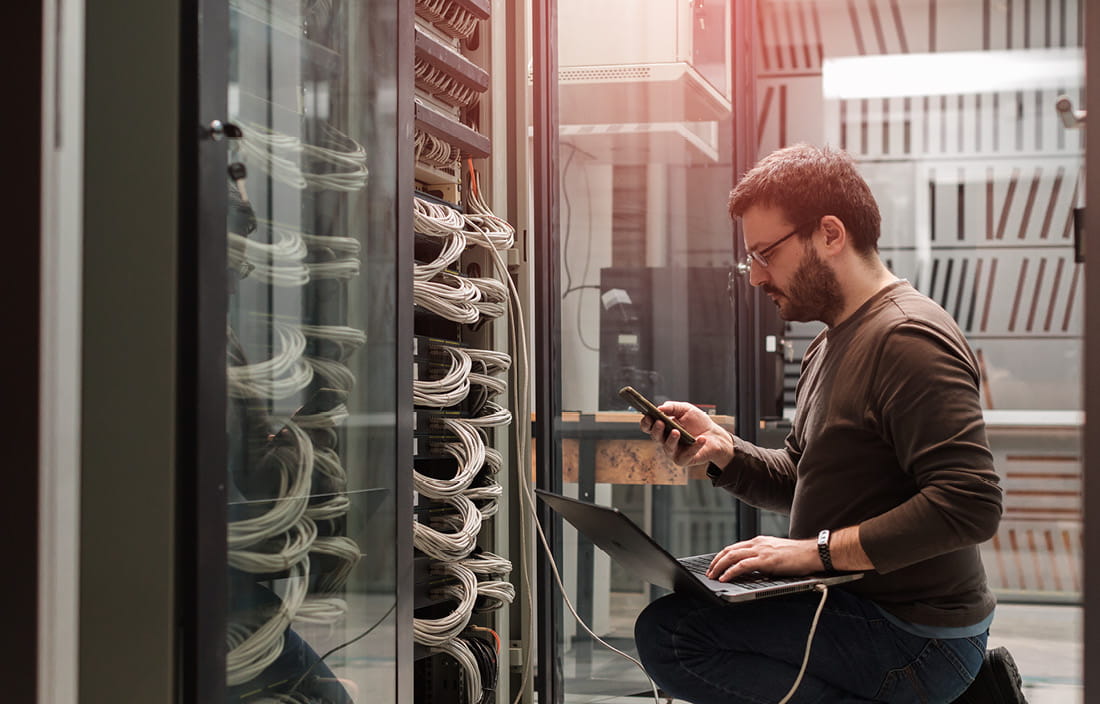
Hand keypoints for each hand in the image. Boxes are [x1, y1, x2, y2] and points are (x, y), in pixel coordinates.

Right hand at [639, 401, 734, 467]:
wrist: (715, 436)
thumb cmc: (698, 423)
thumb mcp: (686, 409)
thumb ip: (672, 407)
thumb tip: (660, 408)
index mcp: (663, 428)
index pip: (649, 427)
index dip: (646, 422)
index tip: (648, 416)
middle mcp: (666, 440)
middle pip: (655, 437)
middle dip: (656, 430)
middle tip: (660, 422)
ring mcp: (674, 451)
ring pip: (668, 447)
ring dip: (671, 440)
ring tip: (677, 432)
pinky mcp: (684, 459)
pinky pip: (686, 455)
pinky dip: (694, 447)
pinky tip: (701, 439)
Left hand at [706, 536, 821, 580]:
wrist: (813, 553)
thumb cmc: (798, 556)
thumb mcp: (775, 554)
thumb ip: (762, 559)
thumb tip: (751, 572)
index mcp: (759, 541)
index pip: (734, 547)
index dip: (721, 557)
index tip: (715, 565)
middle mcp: (757, 543)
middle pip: (728, 550)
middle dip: (716, 562)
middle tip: (709, 572)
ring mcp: (761, 550)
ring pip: (732, 556)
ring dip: (719, 567)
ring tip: (713, 576)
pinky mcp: (766, 560)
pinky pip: (742, 566)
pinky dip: (731, 572)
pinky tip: (725, 578)